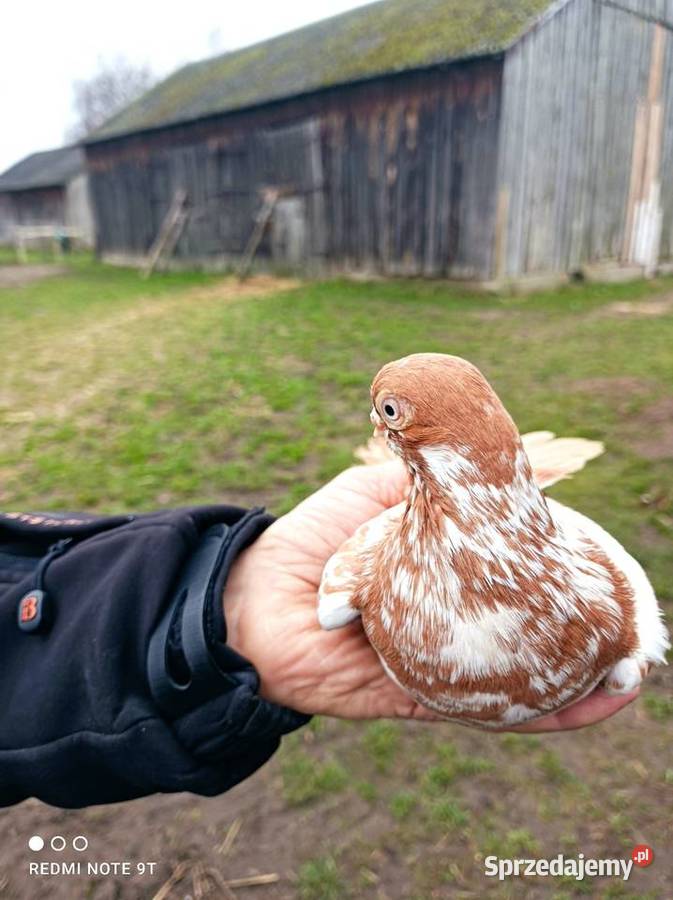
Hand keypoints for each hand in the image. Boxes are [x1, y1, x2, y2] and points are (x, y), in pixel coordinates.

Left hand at [223, 462, 638, 728]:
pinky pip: (495, 713)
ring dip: (586, 680)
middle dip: (589, 634)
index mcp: (445, 575)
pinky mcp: (428, 697)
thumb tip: (506, 452)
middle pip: (533, 632)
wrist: (254, 601)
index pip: (517, 574)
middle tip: (642, 631)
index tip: (612, 567)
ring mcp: (445, 662)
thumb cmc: (315, 540)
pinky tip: (596, 705)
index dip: (566, 572)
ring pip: (528, 679)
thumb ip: (438, 476)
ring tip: (638, 672)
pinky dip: (547, 715)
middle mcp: (453, 622)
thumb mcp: (379, 490)